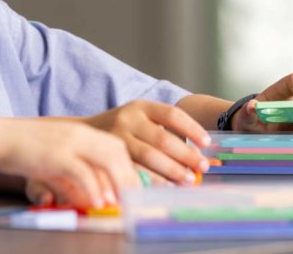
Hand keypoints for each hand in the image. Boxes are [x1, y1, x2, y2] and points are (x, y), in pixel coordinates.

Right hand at [0, 117, 136, 208]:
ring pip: (107, 159)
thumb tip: (90, 197)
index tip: (132, 189)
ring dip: (117, 183)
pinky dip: (93, 188)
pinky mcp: (56, 154)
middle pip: (116, 151)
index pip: (115, 146)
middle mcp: (78, 133)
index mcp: (79, 132)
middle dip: (128, 177)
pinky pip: (82, 171)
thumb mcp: (52, 160)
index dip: (128, 168)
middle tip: (131, 200)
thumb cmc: (21, 149)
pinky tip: (96, 202)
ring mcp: (67, 142)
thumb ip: (71, 175)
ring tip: (119, 203)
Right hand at [85, 101, 210, 183]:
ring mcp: (117, 137)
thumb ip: (164, 128)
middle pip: (163, 138)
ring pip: (149, 156)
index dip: (192, 129)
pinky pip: (135, 170)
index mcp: (141, 106)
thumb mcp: (140, 118)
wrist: (85, 134)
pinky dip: (153, 180)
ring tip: (189, 179)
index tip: (207, 143)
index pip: (172, 114)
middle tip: (202, 167)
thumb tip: (198, 152)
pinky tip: (166, 186)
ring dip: (172, 171)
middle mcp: (128, 119)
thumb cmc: (124, 128)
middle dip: (186, 155)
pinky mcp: (109, 156)